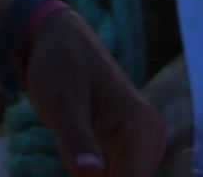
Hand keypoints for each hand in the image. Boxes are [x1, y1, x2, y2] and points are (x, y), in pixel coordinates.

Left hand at [24, 4, 162, 175]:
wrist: (55, 38)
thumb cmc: (59, 62)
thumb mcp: (61, 100)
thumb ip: (76, 138)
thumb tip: (90, 172)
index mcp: (140, 126)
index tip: (81, 170)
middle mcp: (147, 140)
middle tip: (72, 154)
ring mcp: (135, 147)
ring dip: (92, 176)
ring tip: (71, 145)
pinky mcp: (120, 150)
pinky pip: (112, 176)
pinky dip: (92, 175)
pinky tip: (74, 158)